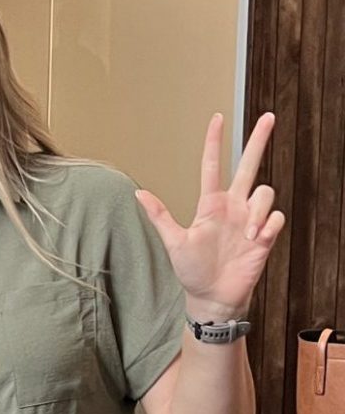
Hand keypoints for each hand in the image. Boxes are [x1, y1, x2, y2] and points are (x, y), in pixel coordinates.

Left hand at [136, 113, 285, 321]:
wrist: (213, 297)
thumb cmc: (191, 270)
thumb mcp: (173, 242)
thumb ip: (160, 216)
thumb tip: (138, 194)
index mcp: (209, 202)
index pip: (213, 164)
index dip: (214, 141)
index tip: (217, 117)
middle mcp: (232, 205)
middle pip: (249, 165)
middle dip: (259, 141)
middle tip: (269, 116)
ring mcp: (249, 219)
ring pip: (264, 192)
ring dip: (257, 210)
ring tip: (246, 234)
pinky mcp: (264, 236)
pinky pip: (275, 217)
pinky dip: (267, 225)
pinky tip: (256, 239)